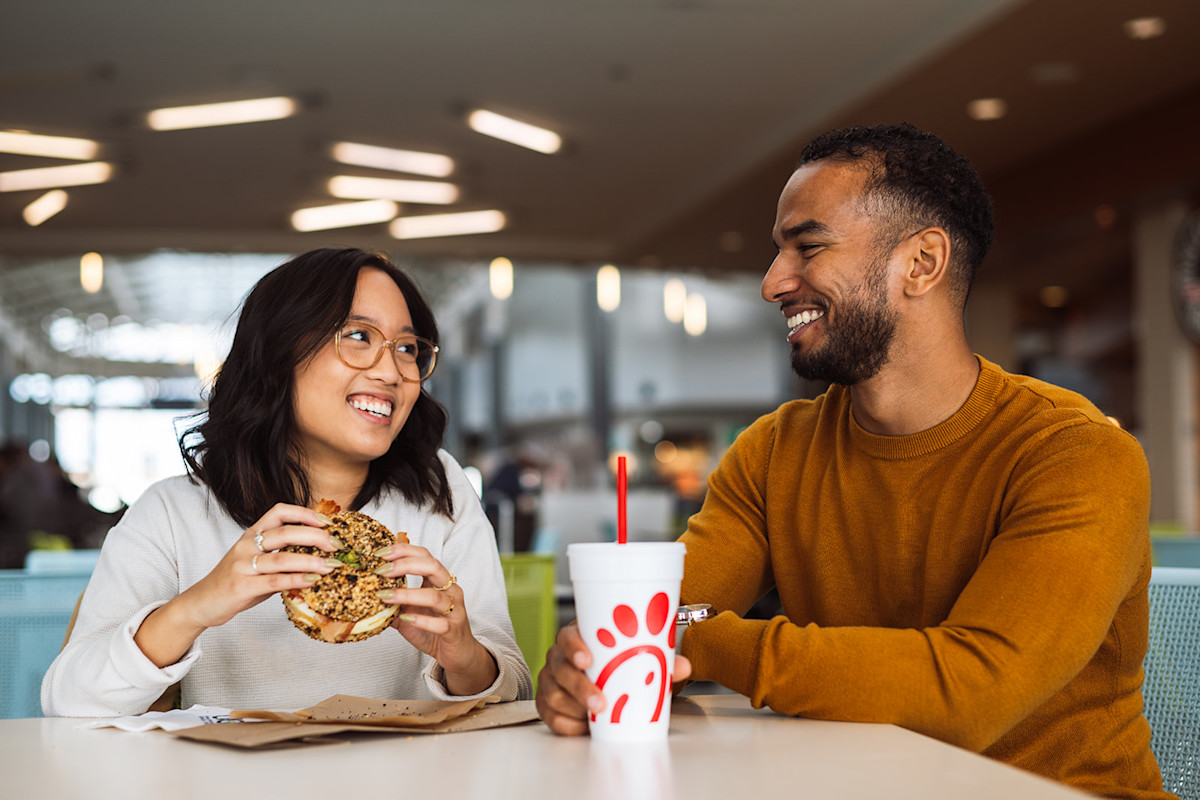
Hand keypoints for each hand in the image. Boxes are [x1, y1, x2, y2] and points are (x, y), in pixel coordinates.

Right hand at [134, 503, 341, 666]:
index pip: (279, 511)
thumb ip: (281, 554)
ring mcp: (242, 565)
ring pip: (282, 558)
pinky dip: (297, 580)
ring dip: (311, 561)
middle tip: (336, 545)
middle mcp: (246, 545)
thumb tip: (319, 553)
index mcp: (251, 534)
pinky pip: (274, 581)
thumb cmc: (235, 581)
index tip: (327, 522)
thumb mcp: (257, 561)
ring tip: (331, 565)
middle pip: (285, 532)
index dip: (304, 513)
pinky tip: (313, 581)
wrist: (201, 603)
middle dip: (315, 536)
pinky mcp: (241, 586)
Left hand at [374, 543, 497, 695]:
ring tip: (386, 596)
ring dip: (407, 594)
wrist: (457, 653)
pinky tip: (406, 619)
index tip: (380, 553)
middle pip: (433, 566)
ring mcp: (454, 610)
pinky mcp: (454, 630)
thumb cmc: (434, 630)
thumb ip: (393, 604)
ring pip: (435, 596)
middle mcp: (450, 591)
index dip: (403, 551)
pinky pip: (440, 624)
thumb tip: (365, 597)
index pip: (424, 556)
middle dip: (406, 565)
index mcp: (439, 581)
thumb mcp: (409, 613)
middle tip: (382, 570)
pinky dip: (421, 620)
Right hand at [535, 621, 692, 735]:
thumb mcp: (637, 657)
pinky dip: (567, 724)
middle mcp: (559, 658)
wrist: (606, 677)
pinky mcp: (548, 704)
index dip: (574, 647)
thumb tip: (684, 666)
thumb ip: (661, 660)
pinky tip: (583, 726)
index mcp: (577, 638)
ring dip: (574, 708)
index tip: (587, 660)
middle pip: (560, 668)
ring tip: (594, 717)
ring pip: (554, 695)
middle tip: (600, 702)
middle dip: (579, 687)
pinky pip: (551, 716)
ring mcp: (551, 681)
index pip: (567, 637)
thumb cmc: (616, 660)